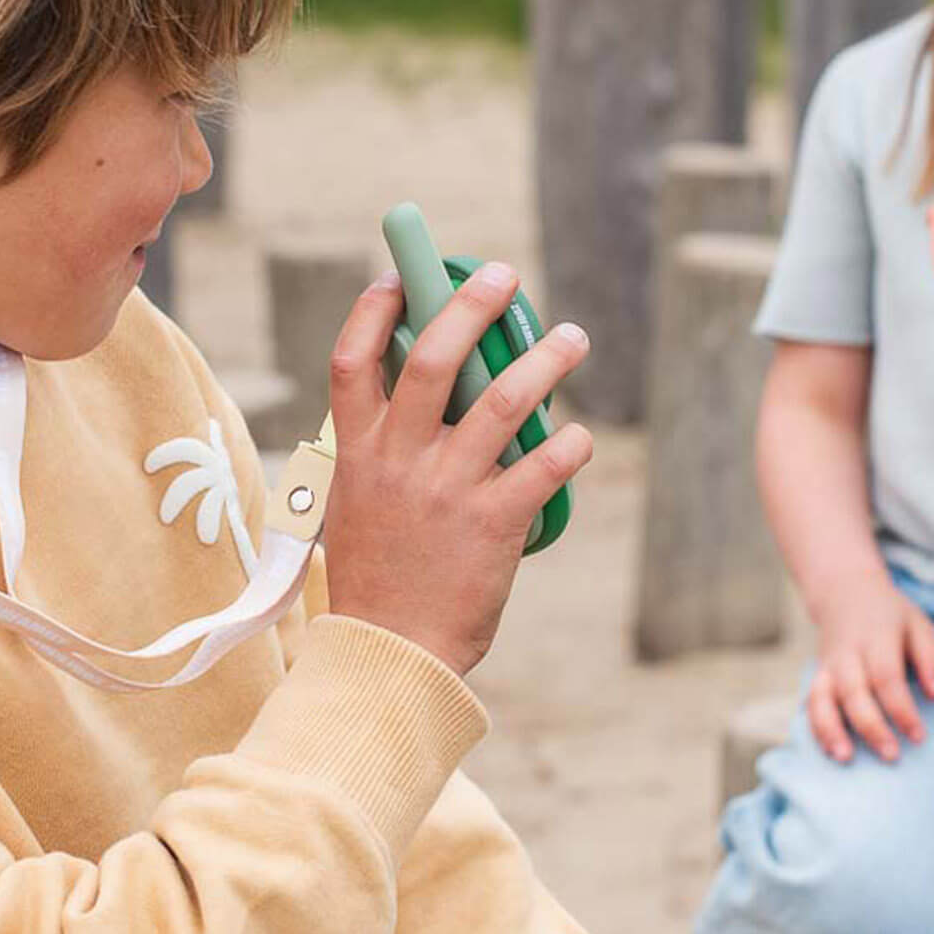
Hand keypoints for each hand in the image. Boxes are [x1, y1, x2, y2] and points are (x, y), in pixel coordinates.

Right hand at [321, 264, 593, 676]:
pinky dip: (569, 444)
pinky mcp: (494, 523)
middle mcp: (400, 460)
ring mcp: (447, 489)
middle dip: (470, 305)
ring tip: (572, 337)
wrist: (389, 658)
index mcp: (358, 452)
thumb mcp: (359, 503)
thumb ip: (386, 453)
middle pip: (432, 359)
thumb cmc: (380, 579)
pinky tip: (580, 435)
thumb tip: (428, 403)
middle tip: (506, 274)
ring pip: (502, 400)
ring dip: (544, 360)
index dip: (375, 310)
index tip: (401, 276)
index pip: (352, 360)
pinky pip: (542, 466)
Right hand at [806, 575, 933, 762]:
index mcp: (876, 637)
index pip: (886, 677)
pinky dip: (817, 728)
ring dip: (832, 729)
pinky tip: (831, 751)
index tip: (918, 737)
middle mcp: (848, 653)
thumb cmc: (889, 614)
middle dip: (871, 726)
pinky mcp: (818, 675)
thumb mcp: (918, 624)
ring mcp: (829, 664)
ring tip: (846, 758)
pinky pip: (811, 703)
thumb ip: (931, 658)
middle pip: (854, 692)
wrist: (844, 590)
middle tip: (891, 756)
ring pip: (823, 698)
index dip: (901, 709)